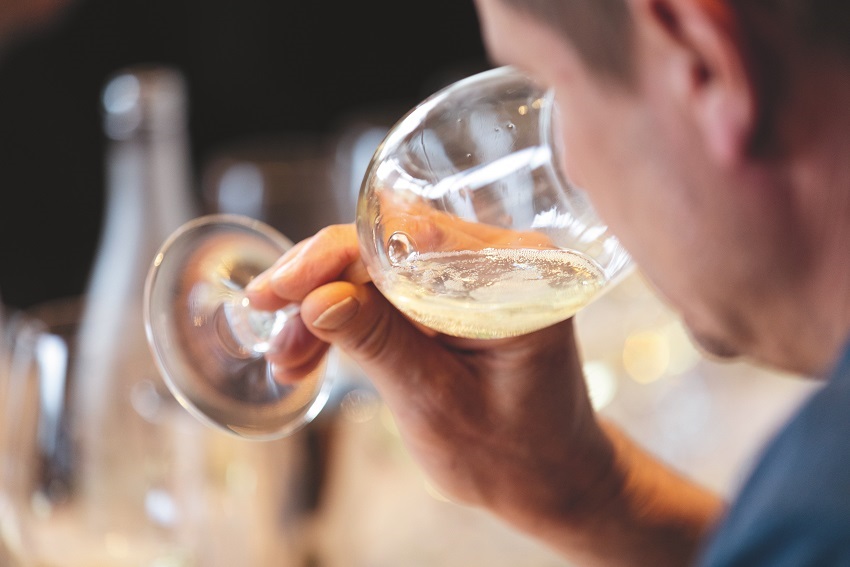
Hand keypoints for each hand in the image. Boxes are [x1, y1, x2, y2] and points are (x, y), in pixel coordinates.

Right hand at [247, 223, 720, 566]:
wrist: (547, 477)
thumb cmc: (511, 453)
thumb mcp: (437, 404)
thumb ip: (380, 344)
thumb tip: (316, 298)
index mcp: (516, 277)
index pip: (410, 240)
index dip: (335, 258)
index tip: (281, 288)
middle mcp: (500, 260)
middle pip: (389, 245)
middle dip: (321, 283)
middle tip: (266, 315)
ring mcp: (477, 275)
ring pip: (379, 266)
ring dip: (326, 305)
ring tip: (288, 357)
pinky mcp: (456, 295)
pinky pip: (391, 289)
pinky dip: (349, 317)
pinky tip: (311, 348)